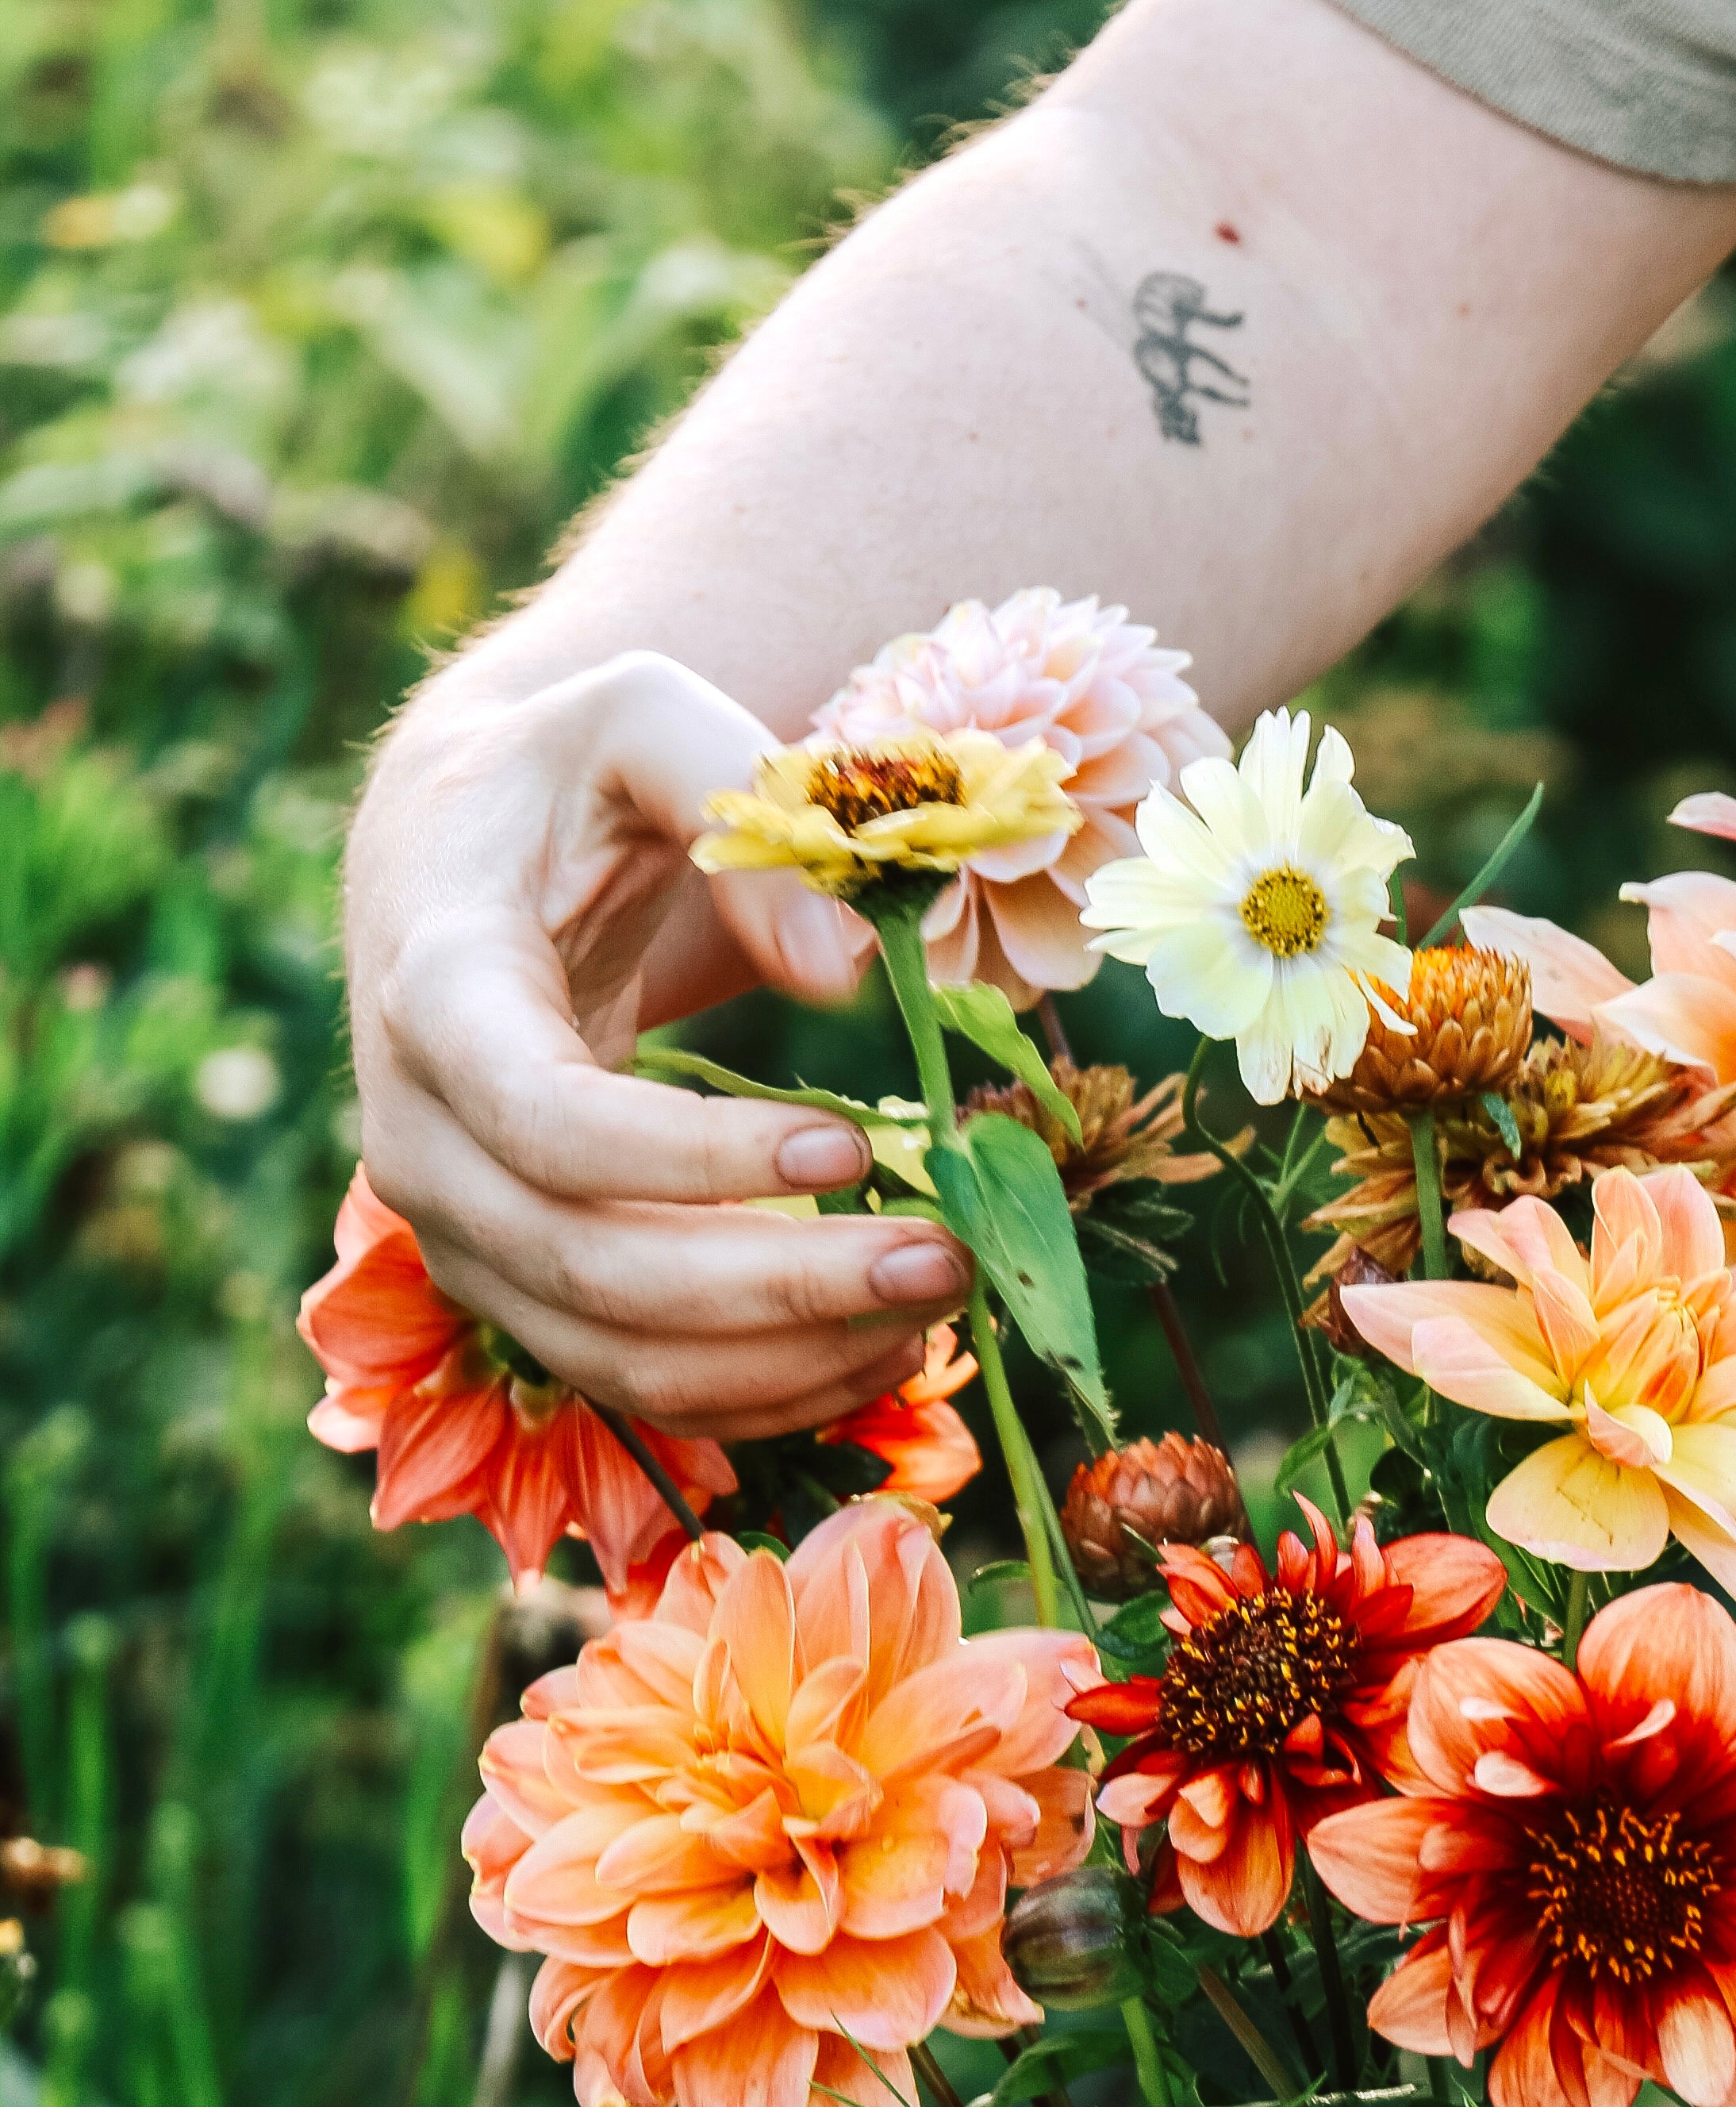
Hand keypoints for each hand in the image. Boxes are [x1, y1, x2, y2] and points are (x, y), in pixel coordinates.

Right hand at [347, 648, 972, 1433]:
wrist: (448, 859)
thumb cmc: (562, 778)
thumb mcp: (644, 719)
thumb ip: (744, 797)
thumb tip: (849, 971)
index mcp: (435, 993)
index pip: (550, 1127)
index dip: (697, 1163)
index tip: (849, 1149)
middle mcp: (420, 1140)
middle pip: (592, 1269)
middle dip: (780, 1286)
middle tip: (945, 1259)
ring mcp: (459, 1234)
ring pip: (618, 1357)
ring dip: (787, 1357)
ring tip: (937, 1307)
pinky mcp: (517, 1290)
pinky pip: (638, 1384)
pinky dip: (764, 1388)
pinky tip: (880, 1347)